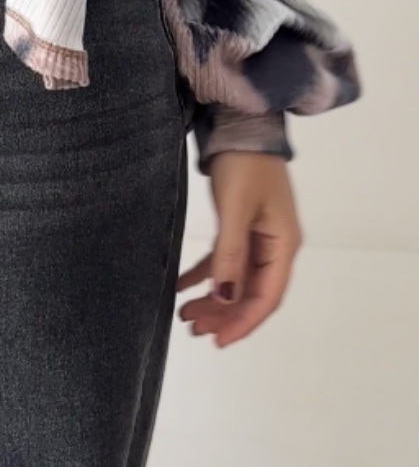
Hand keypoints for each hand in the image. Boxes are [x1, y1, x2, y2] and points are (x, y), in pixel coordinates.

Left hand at [176, 152, 302, 347]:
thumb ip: (230, 255)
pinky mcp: (241, 226)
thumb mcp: (236, 211)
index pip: (266, 296)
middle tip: (192, 328)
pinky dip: (205, 274)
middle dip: (223, 314)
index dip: (243, 322)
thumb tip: (224, 298)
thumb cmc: (245, 165)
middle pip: (251, 292)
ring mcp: (258, 236)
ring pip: (236, 279)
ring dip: (213, 298)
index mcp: (283, 245)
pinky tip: (182, 286)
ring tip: (185, 314)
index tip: (218, 341)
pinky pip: (224, 260)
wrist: (240, 126)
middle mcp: (275, 246)